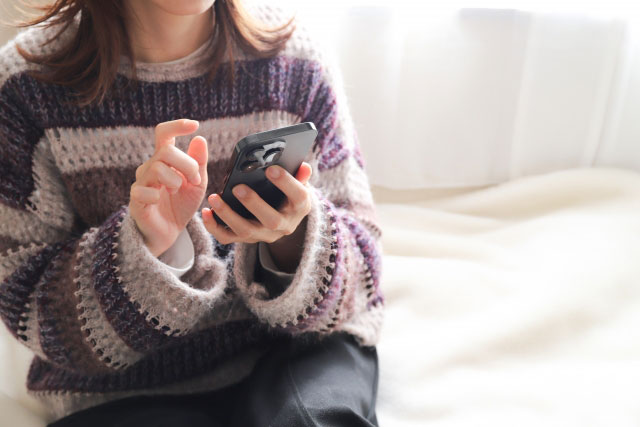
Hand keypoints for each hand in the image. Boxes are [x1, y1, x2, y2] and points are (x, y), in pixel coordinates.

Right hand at [129, 119, 207, 256]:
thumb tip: (200, 138)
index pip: (163, 133)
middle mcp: (150, 166)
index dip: (177, 126)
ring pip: (157, 168)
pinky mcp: (135, 198)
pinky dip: (158, 195)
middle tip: (195, 180)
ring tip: (177, 191)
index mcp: (164, 160)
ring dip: (175, 180)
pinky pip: (145, 190)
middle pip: (165, 151)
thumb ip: (199, 163)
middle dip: (187, 165)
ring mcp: (141, 181)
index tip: (195, 124)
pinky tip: (161, 200)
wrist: (169, 232)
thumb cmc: (181, 205)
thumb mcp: (197, 184)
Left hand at [201, 162, 312, 271]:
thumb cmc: (289, 193)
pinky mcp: (245, 239)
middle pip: (271, 220)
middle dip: (254, 204)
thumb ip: (300, 175)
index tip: (271, 169)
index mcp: (299, 207)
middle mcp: (284, 225)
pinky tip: (205, 212)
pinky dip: (214, 227)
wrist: (284, 217)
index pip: (298, 197)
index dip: (286, 183)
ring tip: (214, 198)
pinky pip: (228, 237)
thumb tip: (304, 166)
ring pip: (246, 231)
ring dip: (229, 215)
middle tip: (238, 188)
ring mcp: (264, 235)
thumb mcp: (299, 183)